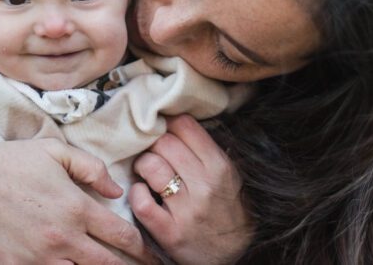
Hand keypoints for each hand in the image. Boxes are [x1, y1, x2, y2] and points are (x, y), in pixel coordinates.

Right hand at [0, 138, 155, 263]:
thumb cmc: (11, 164)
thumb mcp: (55, 152)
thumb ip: (92, 168)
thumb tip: (117, 190)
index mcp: (75, 208)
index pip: (122, 235)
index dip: (141, 247)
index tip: (149, 252)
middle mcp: (63, 239)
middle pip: (108, 264)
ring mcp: (40, 259)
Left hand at [129, 115, 252, 264]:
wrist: (236, 255)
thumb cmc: (227, 209)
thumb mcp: (228, 175)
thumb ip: (205, 149)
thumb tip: (174, 120)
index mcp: (219, 166)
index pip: (184, 125)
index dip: (169, 125)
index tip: (165, 132)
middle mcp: (205, 185)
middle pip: (163, 142)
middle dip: (153, 145)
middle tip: (155, 154)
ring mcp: (187, 210)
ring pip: (150, 166)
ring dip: (143, 166)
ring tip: (147, 172)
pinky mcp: (170, 233)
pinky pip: (141, 202)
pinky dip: (137, 193)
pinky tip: (143, 194)